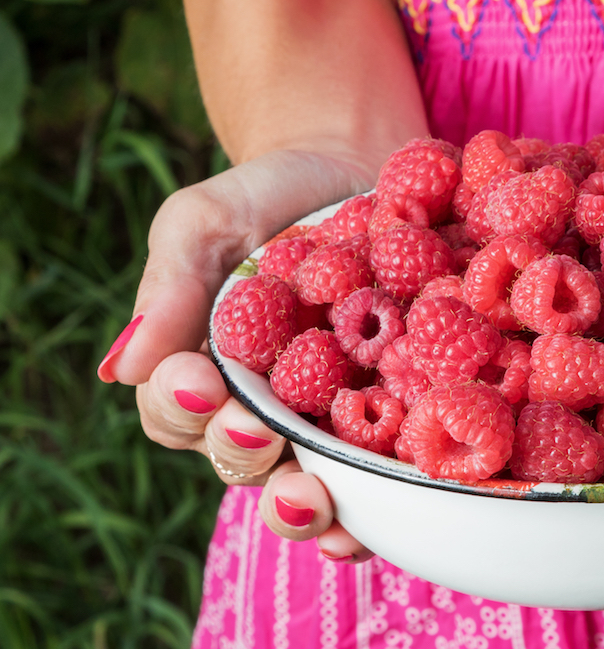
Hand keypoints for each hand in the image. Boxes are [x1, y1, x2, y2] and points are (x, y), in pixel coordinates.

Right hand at [101, 149, 379, 560]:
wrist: (358, 176)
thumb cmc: (266, 199)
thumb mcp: (204, 221)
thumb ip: (170, 284)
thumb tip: (121, 369)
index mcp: (202, 373)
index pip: (173, 412)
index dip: (179, 406)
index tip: (197, 382)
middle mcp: (262, 411)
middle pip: (237, 459)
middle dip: (242, 453)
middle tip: (257, 432)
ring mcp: (326, 420)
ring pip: (303, 483)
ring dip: (303, 503)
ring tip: (314, 497)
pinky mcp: (393, 418)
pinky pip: (378, 476)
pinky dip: (375, 504)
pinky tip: (379, 517)